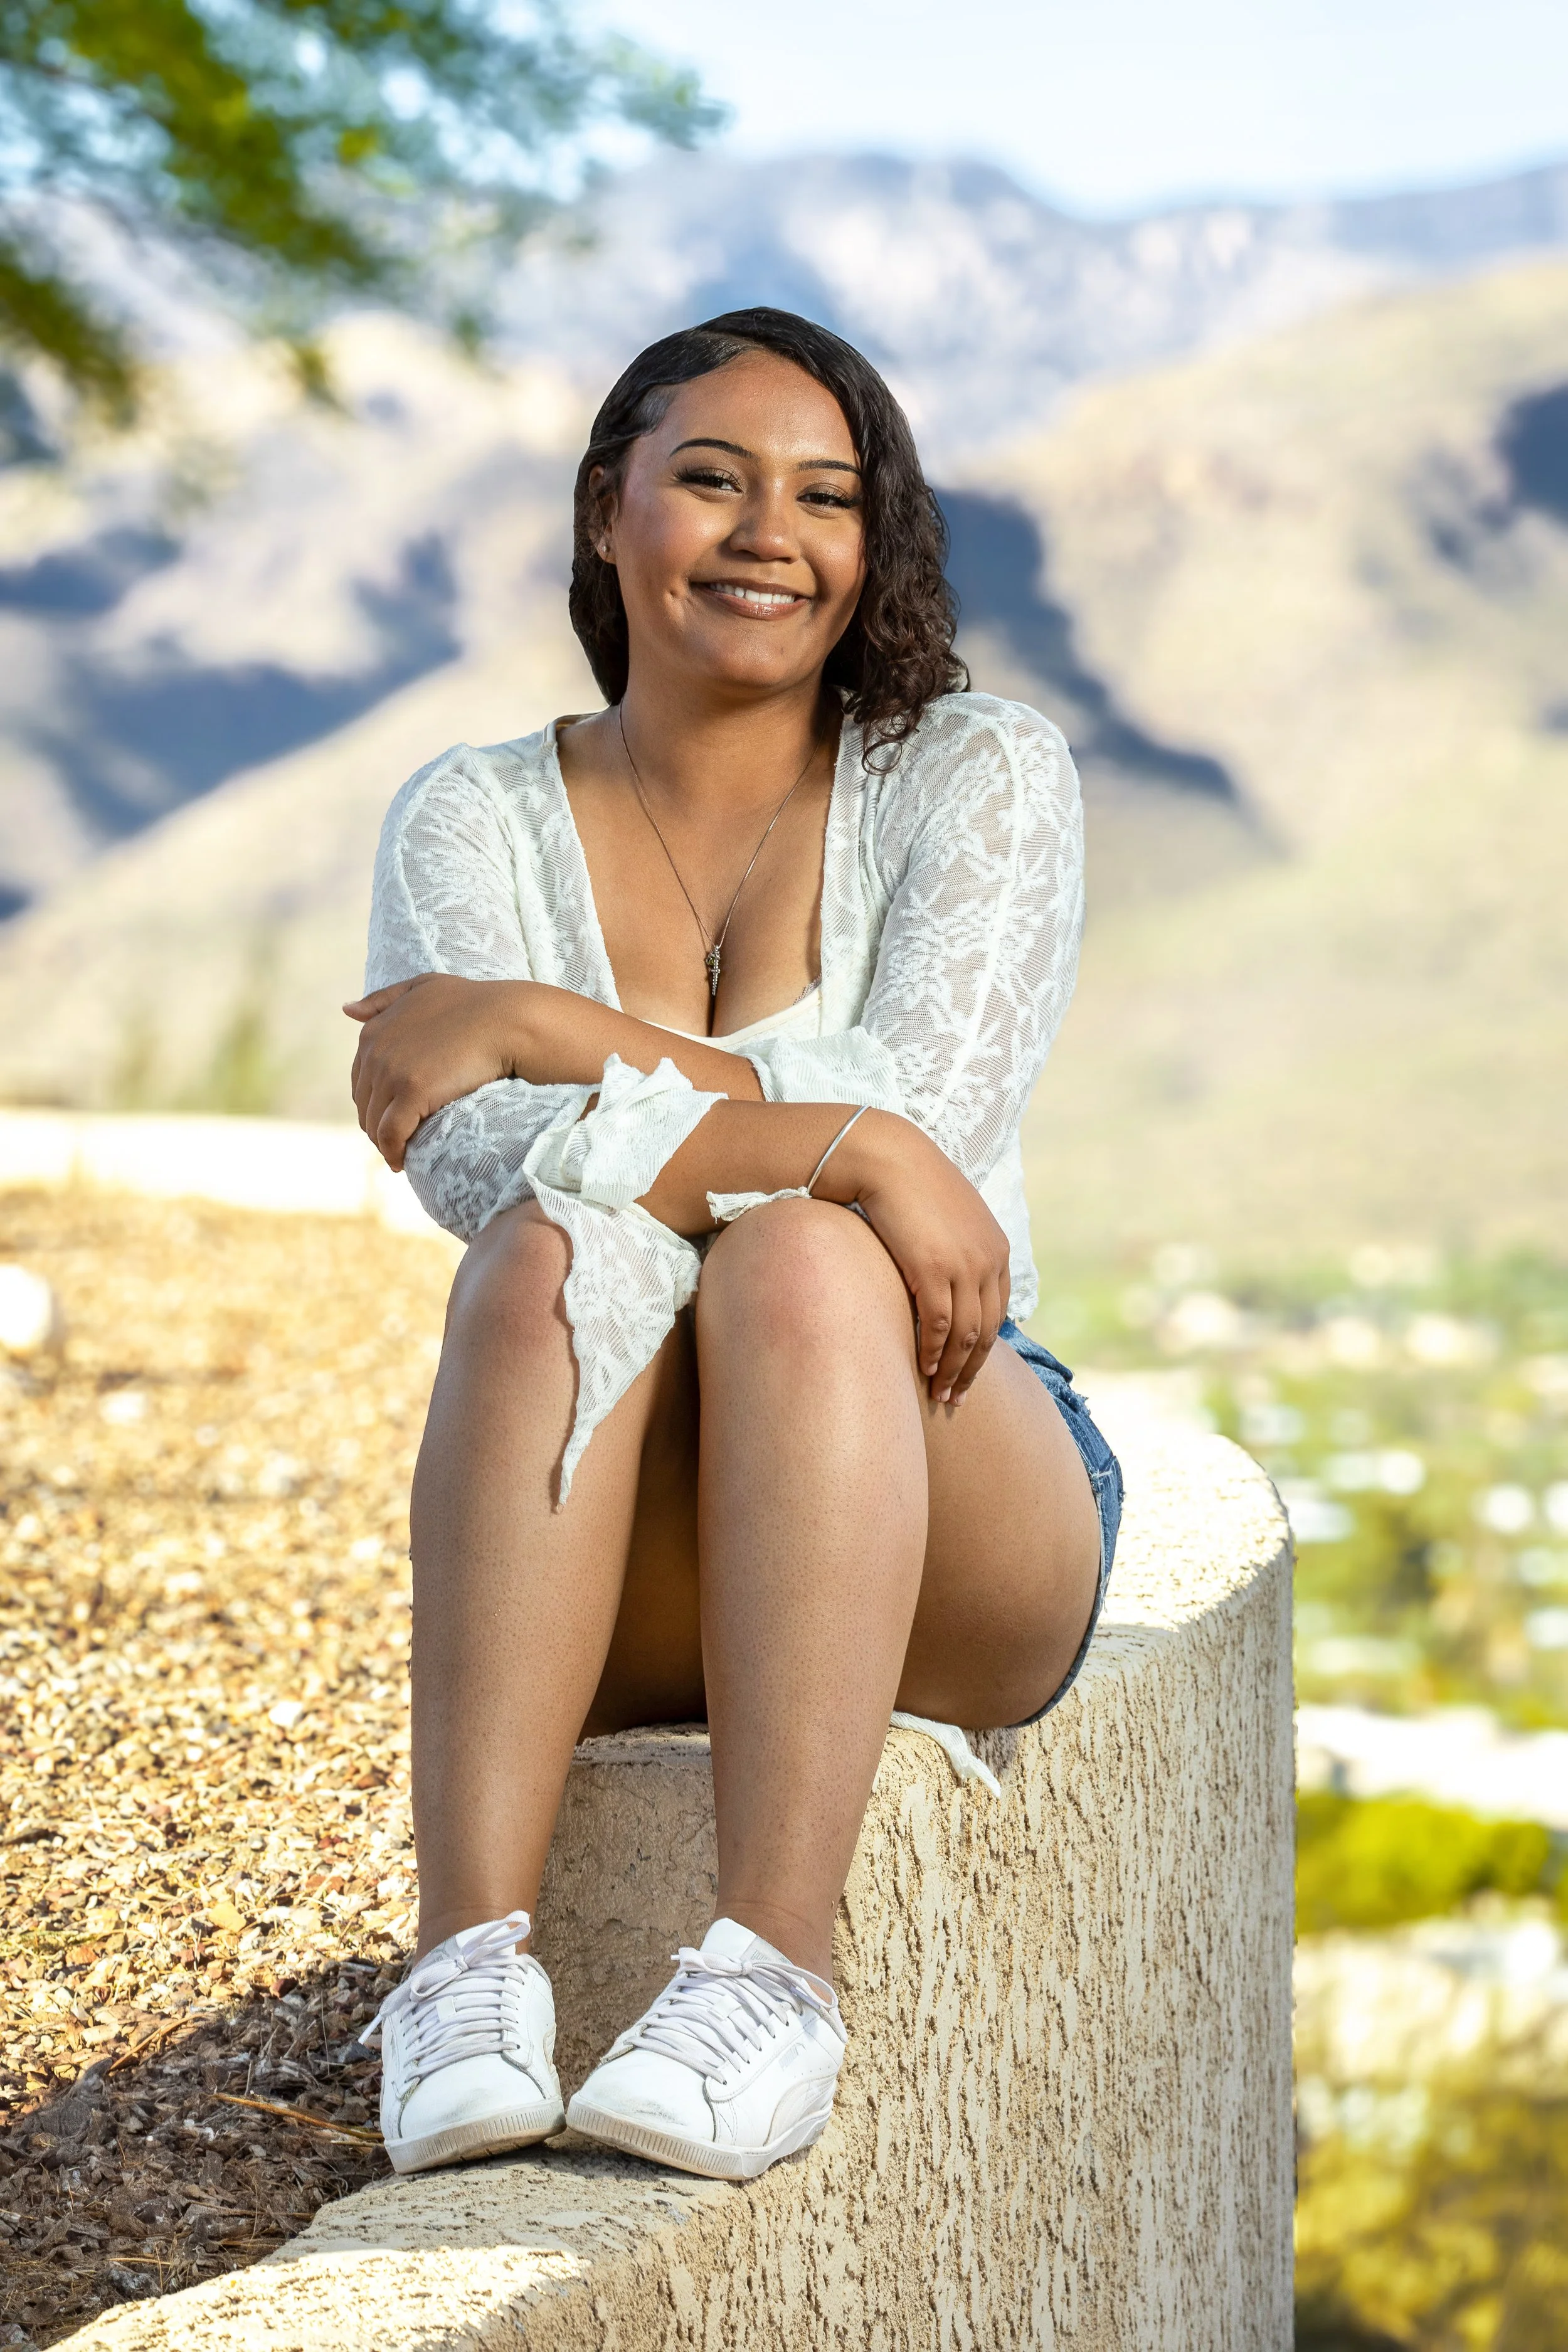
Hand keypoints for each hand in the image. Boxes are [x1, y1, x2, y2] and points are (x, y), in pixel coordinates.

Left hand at [344, 975, 525, 1170]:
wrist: (505, 1020)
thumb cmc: (472, 1003)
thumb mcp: (422, 988)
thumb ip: (383, 1000)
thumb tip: (346, 1009)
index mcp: (373, 1032)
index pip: (361, 1081)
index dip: (375, 1103)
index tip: (392, 1117)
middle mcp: (375, 1052)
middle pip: (365, 1105)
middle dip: (378, 1125)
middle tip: (398, 1142)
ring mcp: (392, 1072)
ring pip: (374, 1123)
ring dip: (384, 1143)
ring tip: (400, 1154)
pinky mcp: (411, 1093)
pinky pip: (390, 1134)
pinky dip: (392, 1152)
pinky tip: (401, 1162)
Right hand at [824, 1112, 1010, 1402]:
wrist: (887, 1157)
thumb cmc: (908, 1188)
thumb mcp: (947, 1220)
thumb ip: (957, 1252)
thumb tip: (947, 1282)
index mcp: (996, 1250)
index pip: (997, 1313)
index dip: (984, 1349)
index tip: (968, 1372)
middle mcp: (987, 1260)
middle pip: (987, 1330)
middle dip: (972, 1369)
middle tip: (958, 1398)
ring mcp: (963, 1265)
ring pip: (965, 1334)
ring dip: (953, 1369)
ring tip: (941, 1394)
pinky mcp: (933, 1268)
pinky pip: (938, 1324)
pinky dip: (933, 1351)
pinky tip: (923, 1368)